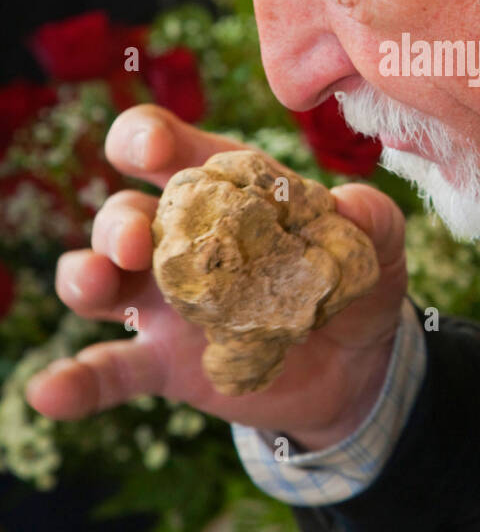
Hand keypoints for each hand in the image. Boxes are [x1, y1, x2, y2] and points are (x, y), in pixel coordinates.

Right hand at [26, 105, 406, 447]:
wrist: (359, 371)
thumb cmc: (358, 285)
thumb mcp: (378, 248)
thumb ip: (371, 219)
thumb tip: (349, 206)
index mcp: (224, 193)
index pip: (168, 149)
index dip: (148, 139)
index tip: (153, 152)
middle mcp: (179, 241)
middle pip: (121, 215)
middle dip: (118, 220)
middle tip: (138, 240)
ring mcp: (164, 304)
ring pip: (96, 281)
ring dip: (84, 275)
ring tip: (97, 284)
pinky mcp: (164, 365)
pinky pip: (106, 370)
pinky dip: (73, 382)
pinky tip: (49, 392)